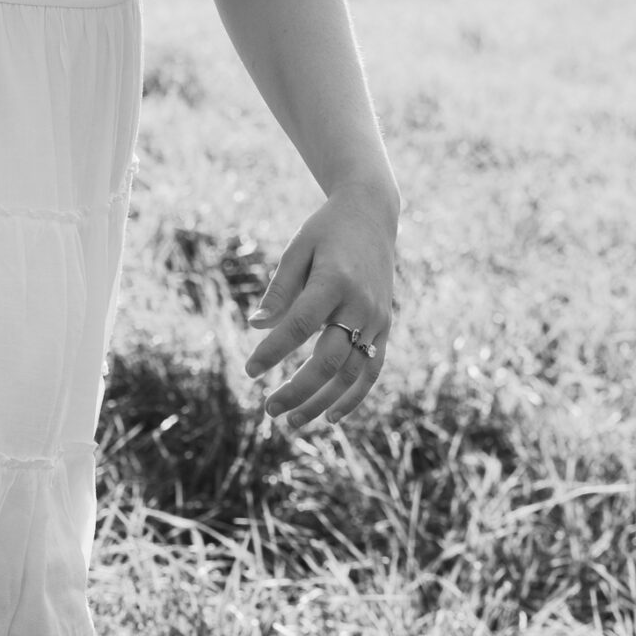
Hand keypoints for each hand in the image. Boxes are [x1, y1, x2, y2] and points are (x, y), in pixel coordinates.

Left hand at [244, 182, 397, 430]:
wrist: (371, 214)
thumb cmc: (325, 230)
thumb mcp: (297, 249)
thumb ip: (280, 289)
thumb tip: (257, 327)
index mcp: (334, 280)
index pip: (299, 326)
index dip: (273, 352)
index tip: (249, 371)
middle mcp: (360, 305)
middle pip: (329, 360)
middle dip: (298, 390)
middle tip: (268, 410)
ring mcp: (377, 319)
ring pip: (352, 374)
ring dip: (323, 402)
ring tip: (292, 421)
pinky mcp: (386, 326)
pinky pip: (372, 369)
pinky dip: (355, 396)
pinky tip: (332, 416)